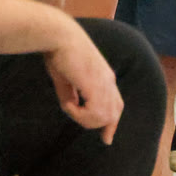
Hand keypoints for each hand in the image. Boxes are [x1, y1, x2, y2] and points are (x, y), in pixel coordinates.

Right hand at [45, 22, 122, 143]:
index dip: (112, 123)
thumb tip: (71, 108)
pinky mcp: (95, 84)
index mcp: (105, 77)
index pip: (116, 105)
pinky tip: (68, 104)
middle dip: (99, 126)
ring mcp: (104, 83)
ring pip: (104, 117)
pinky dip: (79, 114)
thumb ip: (71, 95)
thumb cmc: (59, 53)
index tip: (106, 139)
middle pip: (113, 114)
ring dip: (85, 119)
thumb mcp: (66, 79)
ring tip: (69, 107)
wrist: (59, 35)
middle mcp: (108, 81)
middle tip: (82, 123)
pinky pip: (93, 112)